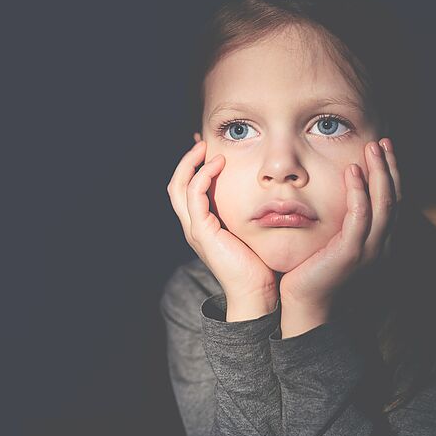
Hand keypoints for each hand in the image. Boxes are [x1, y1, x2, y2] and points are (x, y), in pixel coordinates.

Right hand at [167, 133, 278, 313]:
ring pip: (179, 188)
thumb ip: (246, 214)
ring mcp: (195, 230)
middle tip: (202, 143)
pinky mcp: (202, 233)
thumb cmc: (258, 265)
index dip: (192, 168)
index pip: (186, 190)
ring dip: (191, 164)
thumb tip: (260, 193)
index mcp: (202, 226)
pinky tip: (218, 165)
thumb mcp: (249, 232)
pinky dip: (203, 176)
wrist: (256, 293)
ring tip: (207, 148)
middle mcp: (193, 227)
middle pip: (175, 186)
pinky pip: (194, 196)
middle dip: (187, 161)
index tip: (207, 149)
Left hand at [278, 138, 402, 320]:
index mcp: (378, 242)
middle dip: (389, 167)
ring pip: (383, 204)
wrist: (306, 309)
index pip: (392, 201)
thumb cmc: (312, 275)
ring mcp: (369, 250)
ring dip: (379, 173)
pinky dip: (359, 192)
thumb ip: (340, 224)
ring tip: (372, 148)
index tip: (383, 149)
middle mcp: (380, 245)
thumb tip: (335, 199)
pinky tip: (353, 172)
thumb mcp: (331, 244)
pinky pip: (360, 217)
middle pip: (394, 198)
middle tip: (383, 141)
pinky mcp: (351, 254)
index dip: (390, 174)